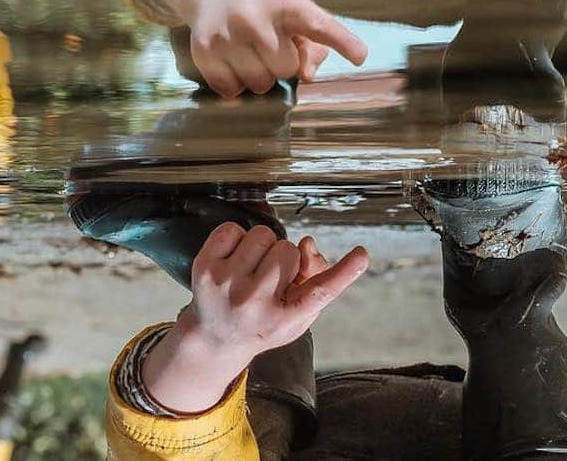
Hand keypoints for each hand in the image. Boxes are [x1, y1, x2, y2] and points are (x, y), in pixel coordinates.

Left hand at [140, 223, 368, 411]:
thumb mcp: (296, 314)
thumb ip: (314, 282)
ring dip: (261, 247)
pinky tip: (234, 260)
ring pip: (262, 234)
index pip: (320, 291)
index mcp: (284, 319)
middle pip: (288, 250)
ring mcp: (226, 285)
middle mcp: (255, 304)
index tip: (362, 255)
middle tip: (272, 277)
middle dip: (285, 258)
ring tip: (252, 270)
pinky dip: (236, 239)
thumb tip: (307, 244)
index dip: (345, 272)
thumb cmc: (265, 320)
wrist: (215, 337)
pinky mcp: (204, 267)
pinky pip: (233, 228)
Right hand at [187, 0, 367, 98]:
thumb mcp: (293, 7)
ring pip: (259, 84)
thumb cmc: (264, 2)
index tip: (359, 55)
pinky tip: (232, 60)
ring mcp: (226, 34)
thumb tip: (307, 75)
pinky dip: (236, 83)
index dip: (340, 40)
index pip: (316, 23)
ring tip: (250, 52)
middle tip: (271, 44)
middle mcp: (253, 15)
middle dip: (283, 63)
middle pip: (286, 68)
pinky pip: (232, 91)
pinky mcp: (205, 51)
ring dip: (260, 75)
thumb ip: (314, 39)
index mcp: (283, 1)